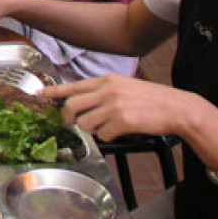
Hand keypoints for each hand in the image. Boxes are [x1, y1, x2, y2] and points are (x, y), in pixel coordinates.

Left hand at [42, 76, 203, 142]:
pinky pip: (102, 135)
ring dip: (92, 131)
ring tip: (107, 128)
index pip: (73, 86)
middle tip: (72, 124)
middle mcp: (107, 90)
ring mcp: (114, 105)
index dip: (53, 92)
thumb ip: (105, 92)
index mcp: (107, 80)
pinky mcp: (123, 120)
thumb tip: (85, 103)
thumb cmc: (153, 100)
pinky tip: (120, 133)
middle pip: (72, 106)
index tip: (39, 94)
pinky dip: (108, 138)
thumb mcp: (125, 87)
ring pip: (85, 123)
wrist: (178, 108)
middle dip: (68, 118)